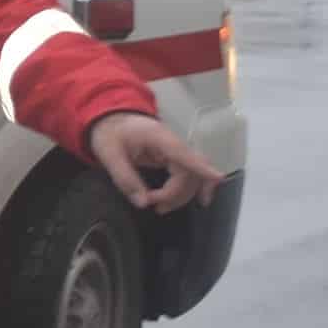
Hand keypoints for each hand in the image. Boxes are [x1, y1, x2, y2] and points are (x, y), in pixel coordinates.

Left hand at [87, 112, 222, 213]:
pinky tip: (179, 201)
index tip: (219, 178)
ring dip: (181, 195)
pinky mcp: (173, 157)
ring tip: (160, 208)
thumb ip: (125, 178)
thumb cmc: (109, 133)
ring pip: (192, 175)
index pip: (184, 154)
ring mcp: (175, 150)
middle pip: (190, 170)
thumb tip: (143, 202)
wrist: (110, 119)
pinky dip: (185, 189)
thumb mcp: (109, 155)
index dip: (202, 167)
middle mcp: (172, 143)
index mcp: (158, 137)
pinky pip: (186, 174)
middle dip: (178, 193)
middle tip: (157, 207)